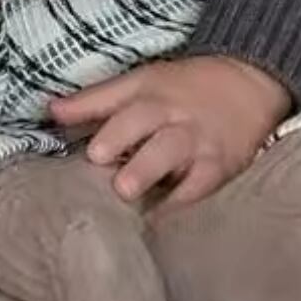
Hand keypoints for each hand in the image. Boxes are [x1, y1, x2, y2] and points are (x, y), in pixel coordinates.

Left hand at [48, 56, 292, 206]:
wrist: (250, 84)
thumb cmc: (184, 88)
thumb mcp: (141, 83)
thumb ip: (95, 100)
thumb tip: (50, 111)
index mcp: (148, 91)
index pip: (117, 99)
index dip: (92, 111)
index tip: (66, 124)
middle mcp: (170, 114)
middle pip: (143, 122)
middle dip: (120, 138)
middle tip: (98, 158)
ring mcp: (195, 140)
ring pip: (171, 152)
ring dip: (148, 169)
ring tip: (126, 189)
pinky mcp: (219, 165)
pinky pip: (200, 184)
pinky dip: (181, 201)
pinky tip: (160, 217)